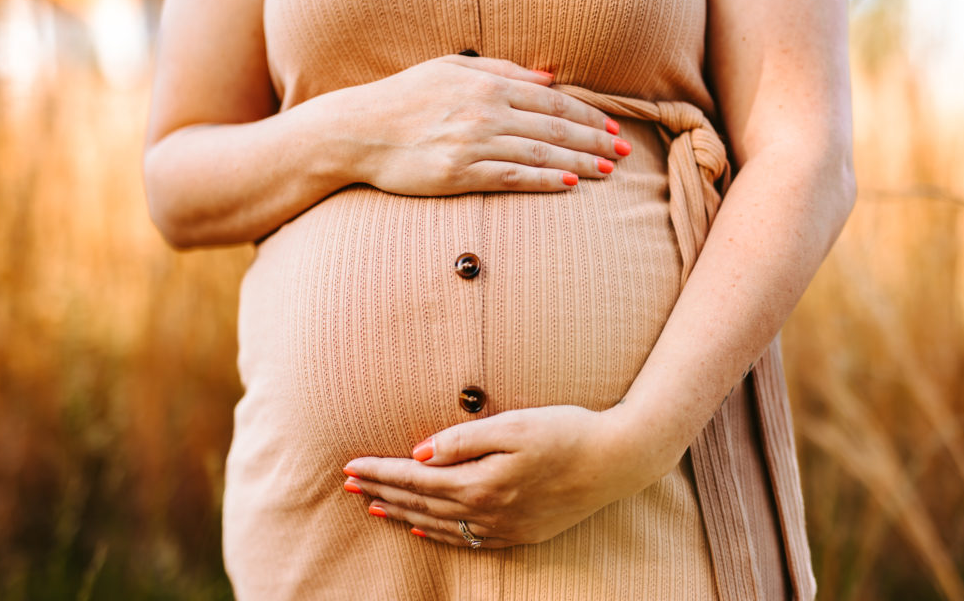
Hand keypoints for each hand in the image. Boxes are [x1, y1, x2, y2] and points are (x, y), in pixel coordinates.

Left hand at [341, 406, 662, 548]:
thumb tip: (419, 452)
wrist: (616, 461)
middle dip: (380, 492)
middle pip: (419, 502)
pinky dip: (436, 533)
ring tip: (371, 506)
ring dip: (400, 513)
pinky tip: (420, 527)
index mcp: (480, 481)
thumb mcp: (514, 424)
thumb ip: (463, 440)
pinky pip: (465, 538)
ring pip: (437, 523)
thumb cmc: (566, 432)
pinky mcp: (519, 533)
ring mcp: (503, 526)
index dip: (379, 472)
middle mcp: (487, 510)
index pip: (414, 477)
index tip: (349, 466)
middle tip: (347, 485)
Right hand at [347, 55, 630, 194]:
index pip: (551, 100)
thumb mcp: (450, 68)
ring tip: (609, 171)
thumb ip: (500, 70)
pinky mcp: (459, 173)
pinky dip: (545, 179)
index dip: (587, 114)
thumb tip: (548, 77)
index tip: (611, 126)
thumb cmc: (403, 96)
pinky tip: (571, 185)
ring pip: (541, 152)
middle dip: (595, 140)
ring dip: (580, 162)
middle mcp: (485, 111)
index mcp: (486, 84)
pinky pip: (513, 177)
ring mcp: (473, 143)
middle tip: (624, 152)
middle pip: (554, 126)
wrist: (358, 130)